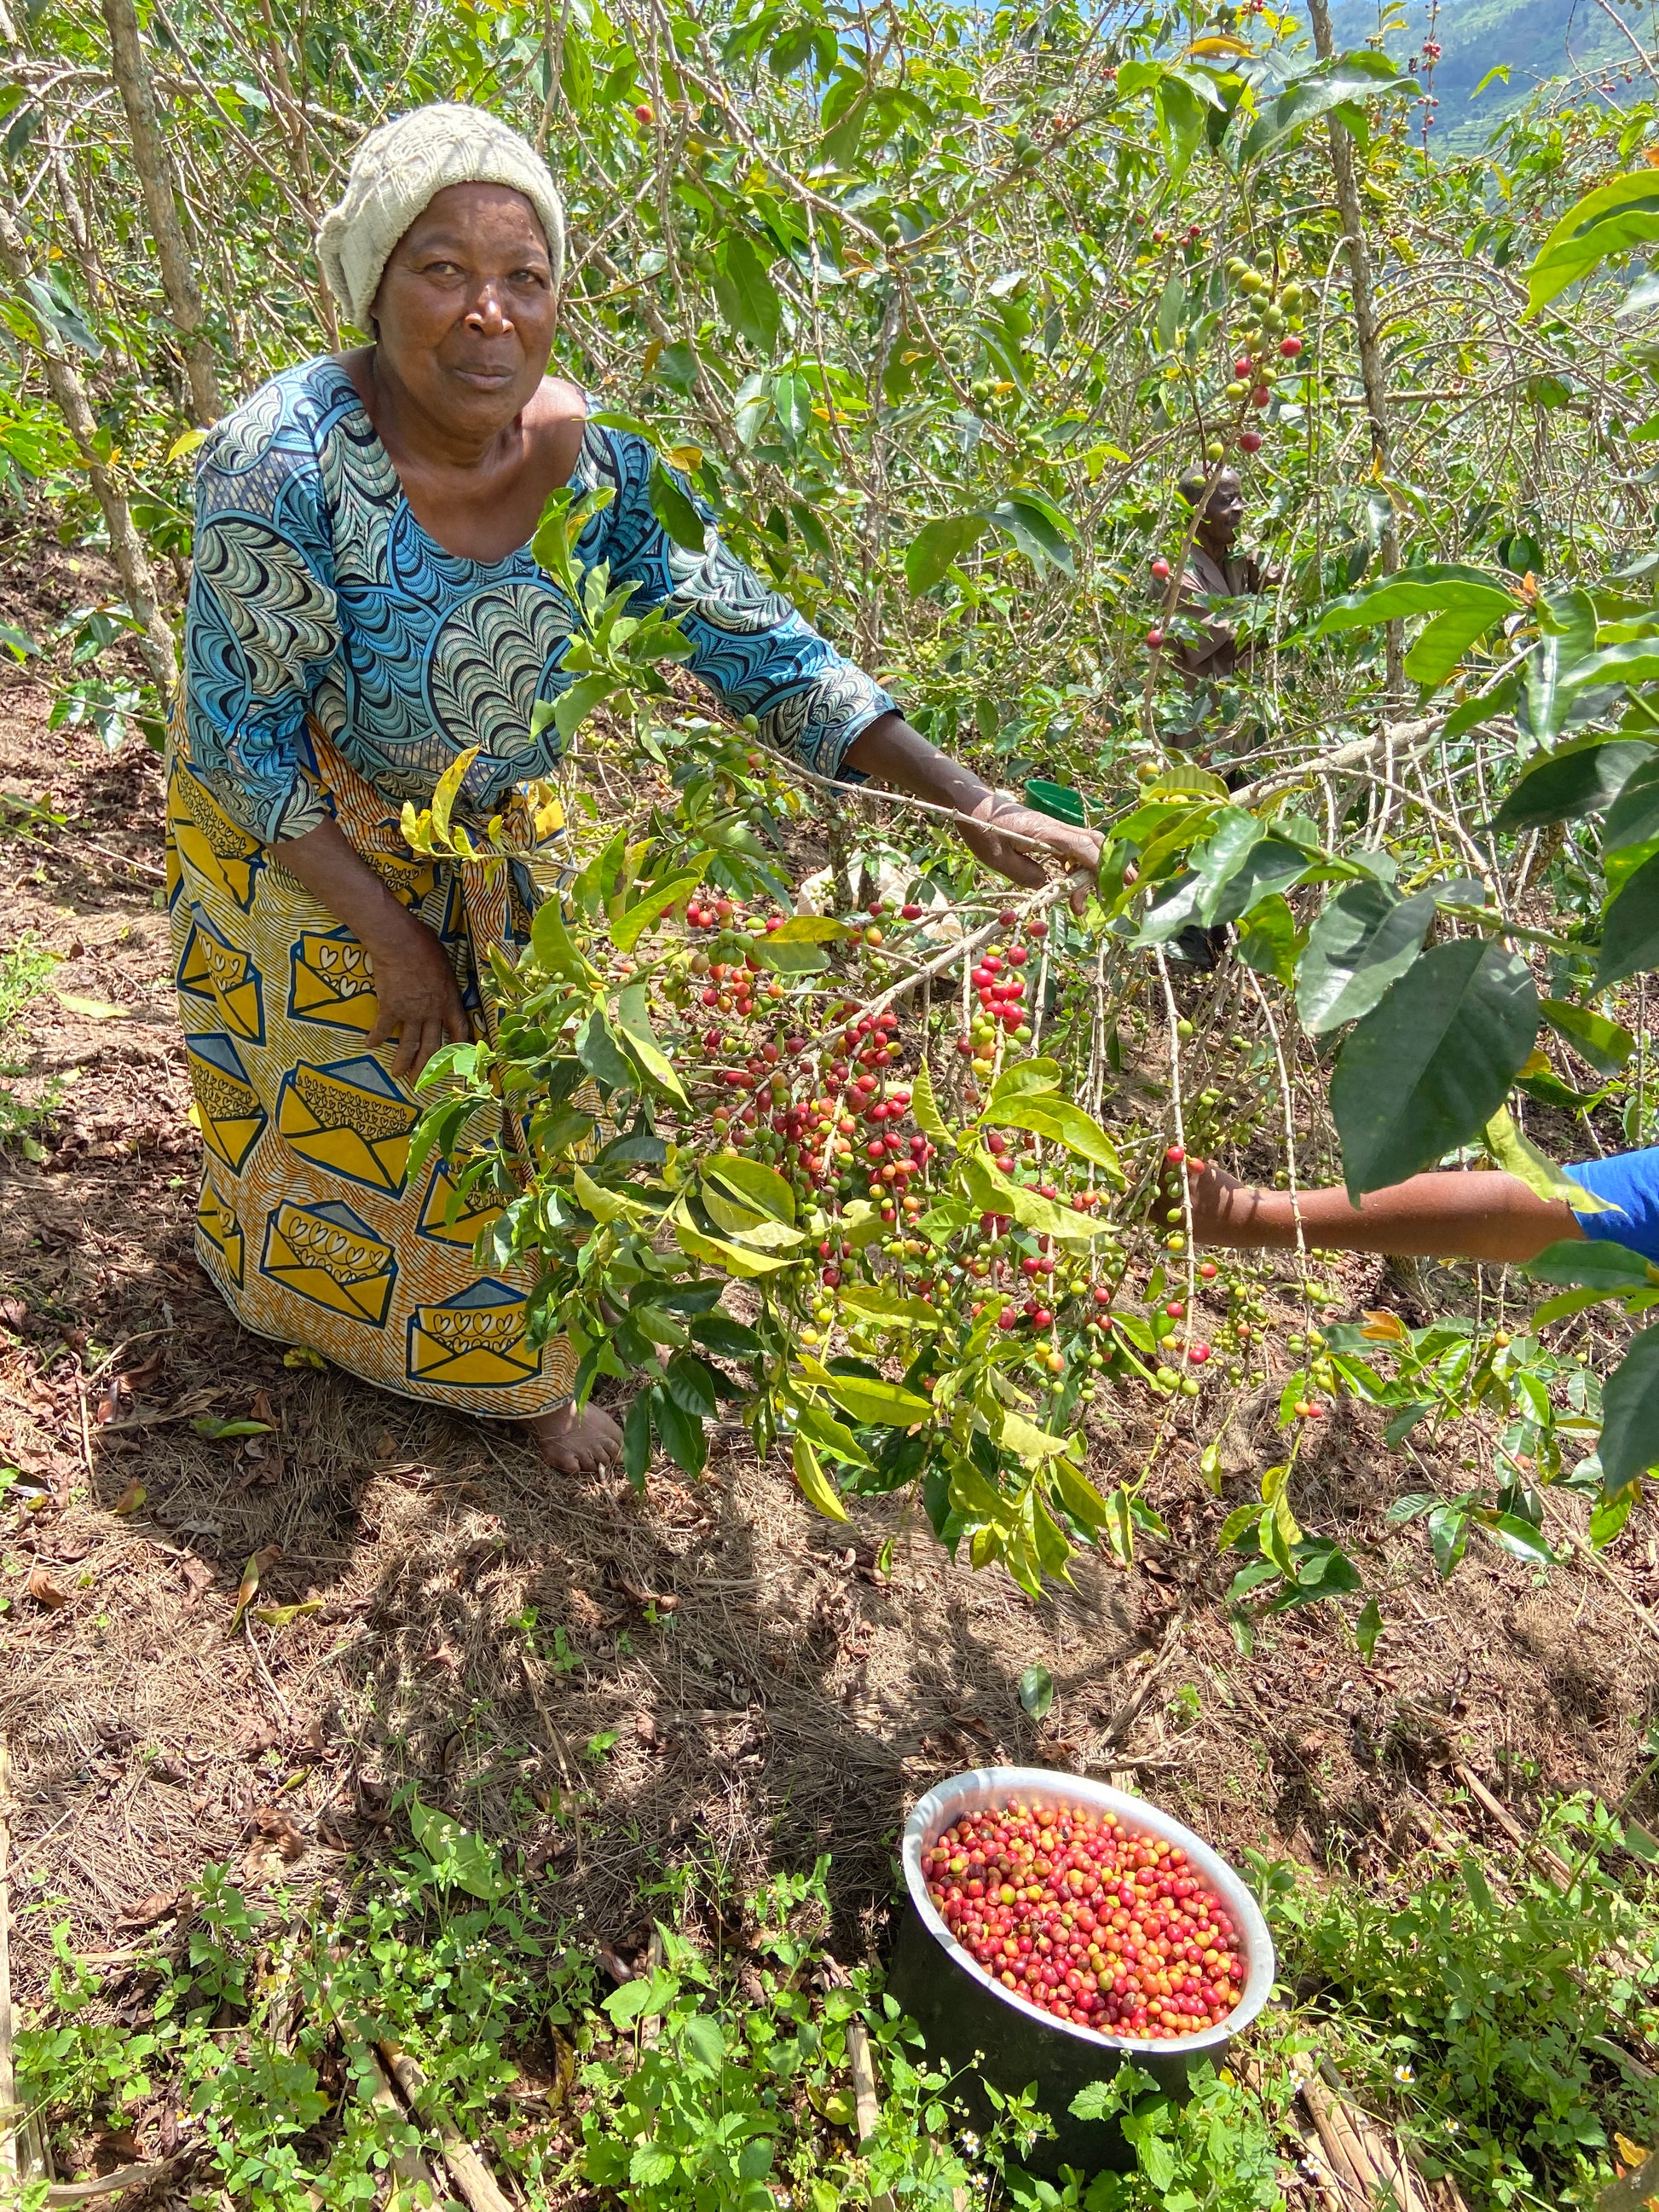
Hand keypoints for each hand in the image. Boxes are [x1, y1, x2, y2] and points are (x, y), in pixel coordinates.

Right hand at [362, 908, 471, 1079]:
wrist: (400, 943)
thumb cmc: (424, 945)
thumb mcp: (445, 963)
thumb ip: (444, 980)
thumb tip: (442, 980)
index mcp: (449, 1000)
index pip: (460, 1029)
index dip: (461, 1046)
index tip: (461, 1059)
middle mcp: (432, 1012)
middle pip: (433, 1045)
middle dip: (428, 1066)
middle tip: (422, 1081)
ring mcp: (411, 1013)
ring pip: (409, 1044)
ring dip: (403, 1061)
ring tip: (397, 1074)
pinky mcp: (390, 1008)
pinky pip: (383, 1028)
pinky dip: (376, 1037)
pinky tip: (369, 1044)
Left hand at [961, 793, 1103, 913]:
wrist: (974, 805)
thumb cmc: (982, 829)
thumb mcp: (998, 859)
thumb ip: (1025, 874)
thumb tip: (1050, 888)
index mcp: (1046, 832)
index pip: (1084, 848)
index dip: (1103, 867)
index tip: (1116, 885)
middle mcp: (1056, 829)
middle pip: (1095, 844)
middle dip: (1109, 869)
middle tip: (1115, 895)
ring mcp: (1055, 831)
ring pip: (1087, 848)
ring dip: (1092, 873)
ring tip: (1082, 904)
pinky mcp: (1050, 835)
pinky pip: (1074, 850)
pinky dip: (1079, 868)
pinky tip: (1071, 887)